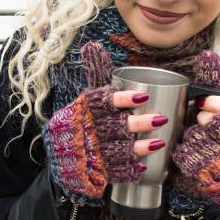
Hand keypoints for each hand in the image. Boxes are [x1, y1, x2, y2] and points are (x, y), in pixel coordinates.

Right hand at [44, 41, 169, 200]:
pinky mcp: (93, 173)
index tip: (143, 96)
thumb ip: (94, 74)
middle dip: (137, 124)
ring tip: (159, 143)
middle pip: (112, 127)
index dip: (122, 99)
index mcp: (81, 110)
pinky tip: (142, 167)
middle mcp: (83, 131)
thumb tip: (93, 46)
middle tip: (160, 119)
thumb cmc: (78, 122)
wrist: (59, 157)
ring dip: (138, 148)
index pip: (101, 102)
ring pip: (115, 151)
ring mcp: (88, 155)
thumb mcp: (84, 99)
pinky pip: (111, 172)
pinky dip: (127, 170)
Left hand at [171, 51, 219, 207]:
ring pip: (196, 138)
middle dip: (202, 122)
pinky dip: (184, 153)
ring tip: (202, 143)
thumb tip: (208, 55)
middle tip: (204, 127)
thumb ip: (215, 84)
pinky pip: (186, 155)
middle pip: (210, 123)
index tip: (204, 106)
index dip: (216, 106)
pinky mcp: (209, 179)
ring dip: (193, 138)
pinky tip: (192, 156)